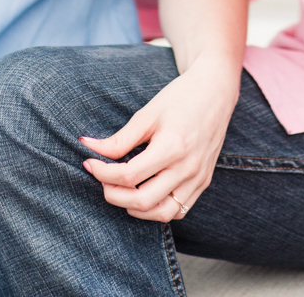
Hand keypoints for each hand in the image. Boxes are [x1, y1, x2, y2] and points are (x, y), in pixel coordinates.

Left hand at [80, 59, 238, 221]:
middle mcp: (188, 168)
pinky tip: (143, 194)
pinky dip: (156, 210)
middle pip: (142, 200)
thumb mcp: (147, 114)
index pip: (129, 175)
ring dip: (134, 208)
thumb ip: (119, 138)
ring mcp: (198, 178)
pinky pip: (178, 211)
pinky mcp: (203, 182)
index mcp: (172, 147)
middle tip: (101, 179)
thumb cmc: (180, 97)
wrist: (215, 91)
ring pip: (161, 213)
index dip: (103, 172)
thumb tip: (88, 147)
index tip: (89, 163)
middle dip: (113, 195)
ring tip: (120, 190)